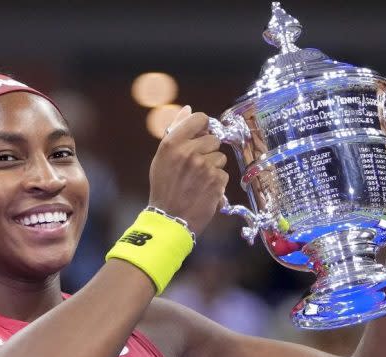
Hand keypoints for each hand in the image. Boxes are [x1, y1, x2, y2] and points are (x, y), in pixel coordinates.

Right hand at [148, 106, 228, 234]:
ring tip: (198, 179)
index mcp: (173, 143)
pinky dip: (216, 181)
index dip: (203, 126)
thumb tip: (188, 109)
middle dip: (208, 150)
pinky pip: (223, 173)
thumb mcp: (162, 156)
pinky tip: (204, 188)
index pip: (200, 118)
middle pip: (214, 138)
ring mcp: (204, 166)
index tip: (201, 135)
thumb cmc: (164, 186)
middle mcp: (189, 152)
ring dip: (213, 166)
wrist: (169, 217)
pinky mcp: (216, 180)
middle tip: (195, 166)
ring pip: (220, 156)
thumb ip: (175, 131)